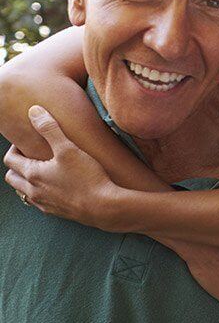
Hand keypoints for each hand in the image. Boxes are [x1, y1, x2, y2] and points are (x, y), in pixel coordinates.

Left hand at [3, 106, 121, 227]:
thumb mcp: (68, 148)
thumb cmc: (87, 177)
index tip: (28, 140)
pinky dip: (40, 192)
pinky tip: (56, 186)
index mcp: (32, 174)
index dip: (15, 147)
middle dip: (17, 165)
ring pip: (23, 191)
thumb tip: (34, 111)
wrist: (104, 207)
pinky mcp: (56, 212)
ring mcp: (43, 203)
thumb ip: (50, 129)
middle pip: (12, 177)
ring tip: (44, 170)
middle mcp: (33, 191)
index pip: (10, 159)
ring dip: (27, 180)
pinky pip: (39, 202)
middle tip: (32, 155)